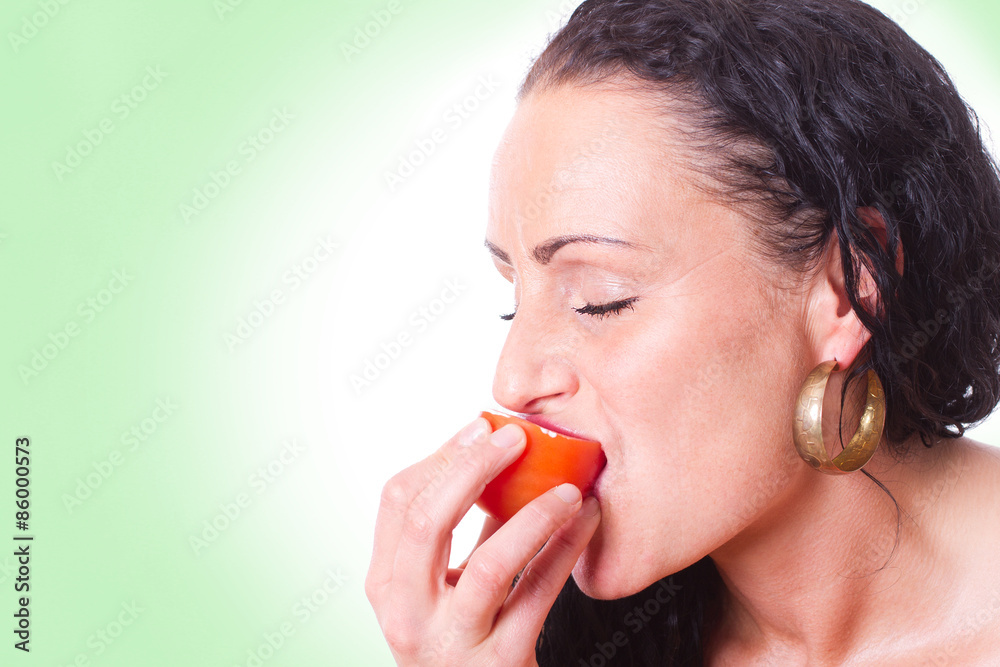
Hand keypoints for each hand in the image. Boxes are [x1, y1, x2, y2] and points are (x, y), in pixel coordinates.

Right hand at [365, 416, 601, 665]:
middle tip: (516, 437)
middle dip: (474, 468)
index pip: (398, 501)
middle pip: (428, 522)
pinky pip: (539, 594)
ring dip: (534, 515)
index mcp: (386, 583)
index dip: (442, 456)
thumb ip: (459, 532)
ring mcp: (451, 642)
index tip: (481, 427)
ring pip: (491, 564)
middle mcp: (407, 614)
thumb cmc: (459, 641)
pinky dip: (566, 551)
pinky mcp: (499, 663)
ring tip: (569, 487)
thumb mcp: (440, 588)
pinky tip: (586, 521)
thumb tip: (491, 456)